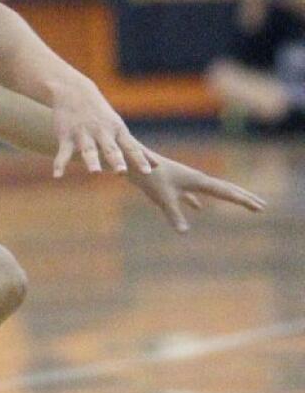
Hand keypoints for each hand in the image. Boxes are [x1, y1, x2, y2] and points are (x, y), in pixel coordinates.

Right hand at [48, 75, 156, 177]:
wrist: (73, 91)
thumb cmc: (101, 115)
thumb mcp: (120, 129)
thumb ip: (137, 149)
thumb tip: (157, 165)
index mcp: (117, 131)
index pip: (131, 147)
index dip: (139, 159)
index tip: (148, 171)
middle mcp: (101, 132)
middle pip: (110, 148)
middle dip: (116, 160)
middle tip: (122, 172)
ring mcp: (83, 134)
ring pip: (88, 150)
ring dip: (91, 161)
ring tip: (94, 172)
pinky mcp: (65, 136)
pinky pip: (63, 153)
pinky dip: (60, 164)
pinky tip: (57, 176)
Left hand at [127, 154, 265, 233]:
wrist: (130, 160)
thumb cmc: (147, 176)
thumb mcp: (162, 198)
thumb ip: (174, 214)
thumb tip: (184, 232)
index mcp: (196, 180)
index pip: (226, 192)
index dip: (243, 200)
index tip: (260, 207)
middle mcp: (194, 178)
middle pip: (224, 189)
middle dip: (243, 198)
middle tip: (262, 206)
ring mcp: (184, 180)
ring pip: (210, 190)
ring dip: (226, 197)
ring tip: (239, 201)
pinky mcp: (172, 184)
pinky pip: (191, 194)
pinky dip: (198, 201)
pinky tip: (198, 209)